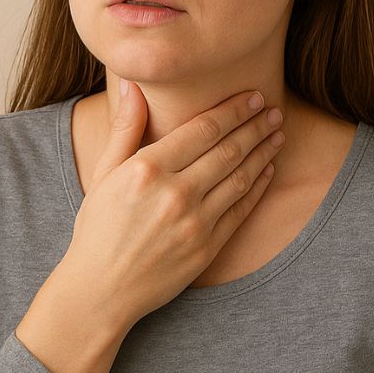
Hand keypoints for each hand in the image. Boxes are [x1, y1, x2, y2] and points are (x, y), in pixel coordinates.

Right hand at [63, 80, 283, 326]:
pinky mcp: (207, 248)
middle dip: (255, 125)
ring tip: (277, 134)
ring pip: (240, 177)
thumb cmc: (96, 228)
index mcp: (147, 169)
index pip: (202, 129)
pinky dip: (258, 187)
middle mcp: (174, 193)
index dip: (232, 110)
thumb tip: (132, 84)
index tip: (252, 96)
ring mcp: (195, 223)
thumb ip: (124, 128)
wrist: (101, 288)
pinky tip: (267, 170)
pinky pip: (241, 210)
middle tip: (272, 109)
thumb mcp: (103, 174)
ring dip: (264, 152)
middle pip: (228, 149)